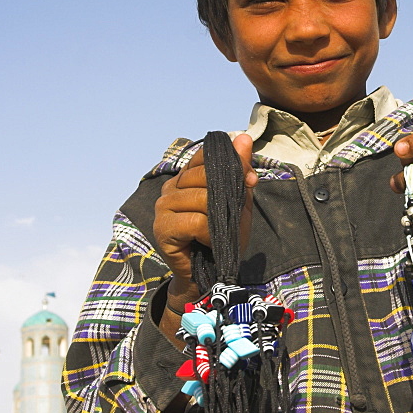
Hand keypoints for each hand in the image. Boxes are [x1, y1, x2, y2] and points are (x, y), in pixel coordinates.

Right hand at [153, 133, 256, 308]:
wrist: (212, 275)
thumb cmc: (224, 238)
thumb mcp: (238, 201)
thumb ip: (239, 169)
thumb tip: (243, 137)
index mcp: (186, 177)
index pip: (206, 155)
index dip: (230, 164)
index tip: (250, 179)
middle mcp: (171, 187)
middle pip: (205, 176)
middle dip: (228, 194)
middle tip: (234, 216)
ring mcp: (163, 207)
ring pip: (202, 199)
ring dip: (219, 219)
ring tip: (217, 233)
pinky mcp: (162, 229)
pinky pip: (196, 221)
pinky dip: (210, 233)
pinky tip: (208, 242)